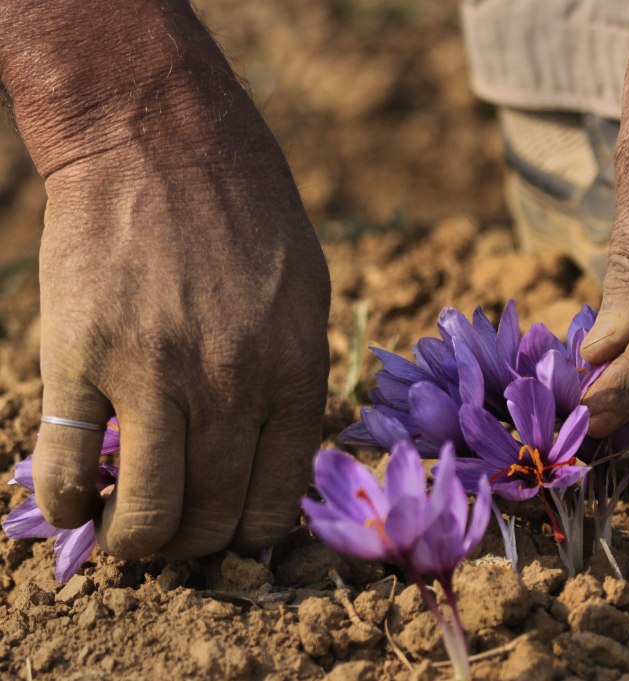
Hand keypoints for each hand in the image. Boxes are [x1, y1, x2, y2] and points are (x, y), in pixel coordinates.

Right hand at [1, 1, 329, 557]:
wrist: (159, 139)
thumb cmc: (248, 214)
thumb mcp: (307, 293)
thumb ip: (296, 378)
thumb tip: (277, 455)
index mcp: (294, 371)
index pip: (279, 497)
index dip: (255, 533)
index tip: (236, 531)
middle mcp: (231, 386)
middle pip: (214, 518)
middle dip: (199, 545)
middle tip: (184, 533)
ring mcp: (152, 376)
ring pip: (149, 517)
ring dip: (140, 543)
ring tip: (134, 530)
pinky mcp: (79, 359)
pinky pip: (69, 470)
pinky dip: (70, 505)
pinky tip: (78, 502)